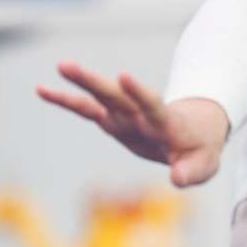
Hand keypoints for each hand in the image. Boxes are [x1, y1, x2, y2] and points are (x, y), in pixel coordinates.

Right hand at [36, 63, 228, 187]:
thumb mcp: (204, 166)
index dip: (139, 93)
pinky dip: (67, 101)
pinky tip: (42, 90)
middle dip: (95, 83)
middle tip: (69, 67)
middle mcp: (142, 115)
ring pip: (101, 97)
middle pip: (118, 96)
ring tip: (60, 67)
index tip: (124, 76)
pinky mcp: (113, 121)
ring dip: (81, 83)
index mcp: (166, 123)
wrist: (195, 132)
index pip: (153, 106)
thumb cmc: (200, 150)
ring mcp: (126, 116)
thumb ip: (192, 172)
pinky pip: (87, 109)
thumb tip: (177, 179)